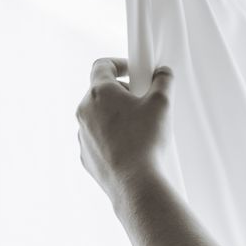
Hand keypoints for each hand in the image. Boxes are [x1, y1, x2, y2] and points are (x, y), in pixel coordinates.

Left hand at [77, 58, 172, 201]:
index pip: (102, 65)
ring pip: (98, 116)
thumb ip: (163, 81)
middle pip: (101, 91)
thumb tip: (163, 75)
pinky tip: (130, 147)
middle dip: (122, 93)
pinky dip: (111, 137)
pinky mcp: (86, 154)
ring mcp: (82, 134)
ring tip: (139, 127)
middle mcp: (85, 111)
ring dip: (115, 116)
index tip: (131, 70)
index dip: (119, 63)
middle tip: (142, 101)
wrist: (134, 181)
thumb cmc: (145, 141)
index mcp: (100, 93)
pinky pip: (97, 138)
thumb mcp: (161, 103)